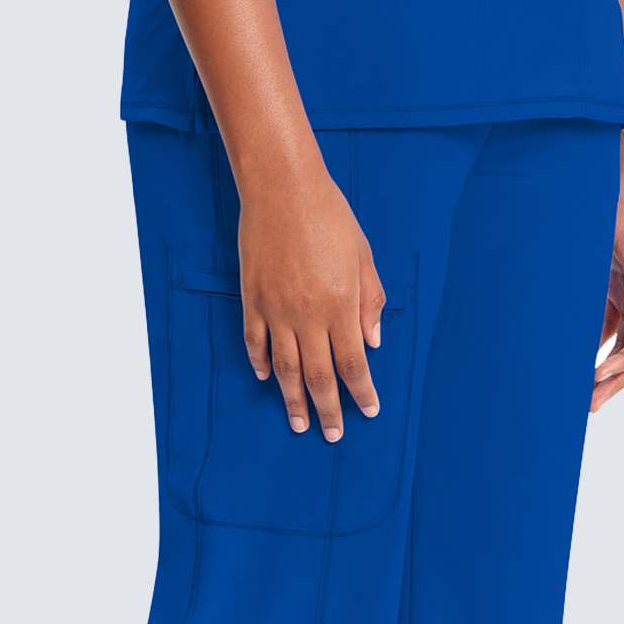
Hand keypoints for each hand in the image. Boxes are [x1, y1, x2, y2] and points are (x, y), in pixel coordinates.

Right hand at [239, 161, 385, 441]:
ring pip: (284, 367)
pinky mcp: (251, 298)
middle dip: (328, 409)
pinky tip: (265, 378)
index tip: (369, 411)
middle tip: (332, 435)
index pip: (353, 364)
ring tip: (298, 423)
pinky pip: (254, 341)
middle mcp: (308, 314)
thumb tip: (372, 341)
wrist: (282, 188)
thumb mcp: (363, 256)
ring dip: (292, 398)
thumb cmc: (330, 217)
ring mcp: (275, 309)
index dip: (362, 392)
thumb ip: (370, 301)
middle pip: (319, 375)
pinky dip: (260, 362)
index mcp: (340, 304)